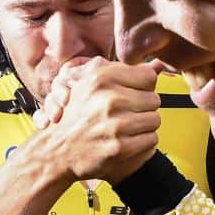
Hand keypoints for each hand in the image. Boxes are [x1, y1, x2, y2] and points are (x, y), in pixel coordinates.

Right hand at [27, 57, 160, 184]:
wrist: (56, 150)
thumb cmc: (75, 115)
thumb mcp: (91, 83)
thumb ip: (123, 72)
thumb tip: (158, 65)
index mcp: (102, 78)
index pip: (148, 76)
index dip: (142, 86)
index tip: (132, 94)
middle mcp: (109, 99)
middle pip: (154, 99)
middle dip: (142, 108)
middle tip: (125, 114)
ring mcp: (115, 124)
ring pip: (154, 120)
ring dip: (143, 126)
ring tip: (125, 128)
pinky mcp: (120, 148)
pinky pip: (151, 140)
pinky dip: (142, 142)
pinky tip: (126, 140)